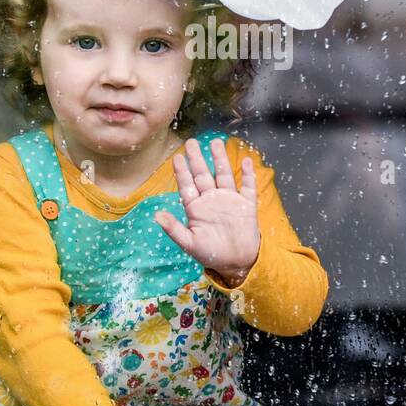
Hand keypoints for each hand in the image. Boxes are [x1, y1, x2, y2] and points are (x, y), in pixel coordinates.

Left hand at [154, 138, 259, 285]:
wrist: (237, 263)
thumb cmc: (211, 254)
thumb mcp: (190, 244)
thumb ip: (174, 229)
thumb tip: (156, 216)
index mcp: (197, 208)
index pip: (188, 185)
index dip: (182, 171)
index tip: (177, 157)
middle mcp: (212, 200)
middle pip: (203, 174)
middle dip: (197, 158)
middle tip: (191, 142)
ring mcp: (230, 201)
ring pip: (224, 175)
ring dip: (220, 159)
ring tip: (216, 142)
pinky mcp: (246, 205)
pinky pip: (248, 187)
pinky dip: (249, 174)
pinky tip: (247, 161)